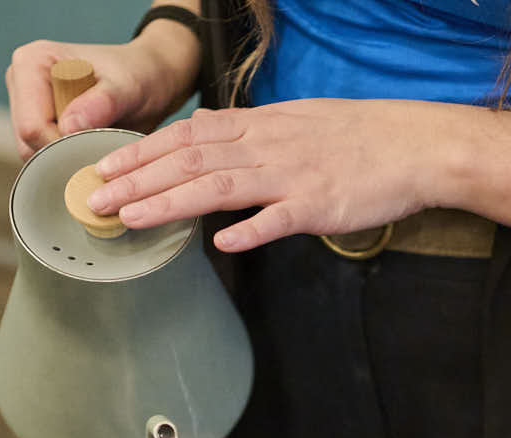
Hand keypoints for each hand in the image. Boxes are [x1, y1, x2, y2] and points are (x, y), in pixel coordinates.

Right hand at [5, 34, 199, 159]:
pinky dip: (66, 160)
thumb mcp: (128, 88)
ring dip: (66, 159)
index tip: (96, 146)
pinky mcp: (35, 123)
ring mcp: (24, 104)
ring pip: (32, 154)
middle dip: (63, 154)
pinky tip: (90, 149)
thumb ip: (101, 104)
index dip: (62, 146)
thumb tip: (68, 126)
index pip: (31, 125)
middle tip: (101, 148)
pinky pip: (42, 156)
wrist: (148, 80)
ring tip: (98, 144)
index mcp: (32, 61)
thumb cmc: (140, 76)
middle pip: (27, 142)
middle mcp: (20, 80)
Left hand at [87, 100, 455, 251]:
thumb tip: (204, 127)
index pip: (186, 136)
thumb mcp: (294, 120)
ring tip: (132, 218)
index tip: (103, 167)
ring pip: (221, 186)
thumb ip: (246, 129)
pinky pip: (280, 218)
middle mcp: (267, 146)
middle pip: (190, 160)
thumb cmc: (357, 138)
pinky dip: (250, 230)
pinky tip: (222, 244)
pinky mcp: (321, 205)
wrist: (415, 145)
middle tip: (95, 199)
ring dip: (172, 203)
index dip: (141, 152)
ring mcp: (293, 175)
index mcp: (259, 127)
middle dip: (137, 180)